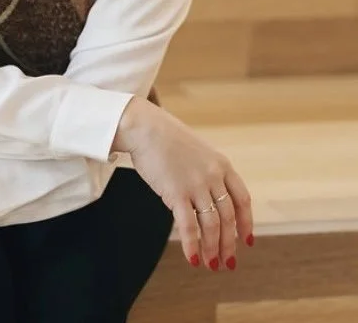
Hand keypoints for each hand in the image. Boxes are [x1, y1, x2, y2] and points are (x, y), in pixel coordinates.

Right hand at [117, 97, 253, 271]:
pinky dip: (192, 245)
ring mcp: (196, 184)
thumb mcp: (197, 151)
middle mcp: (213, 176)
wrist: (144, 126)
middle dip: (229, 244)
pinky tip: (192, 258)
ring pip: (212, 225)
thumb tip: (209, 199)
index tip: (247, 241)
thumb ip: (207, 172)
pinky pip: (188, 226)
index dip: (247, 223)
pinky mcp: (176, 192)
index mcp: (222, 164)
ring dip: (212, 249)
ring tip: (211, 264)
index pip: (242, 200)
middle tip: (228, 263)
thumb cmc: (166, 138)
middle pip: (229, 218)